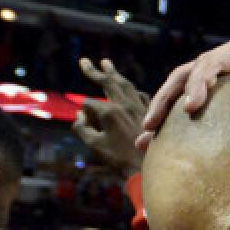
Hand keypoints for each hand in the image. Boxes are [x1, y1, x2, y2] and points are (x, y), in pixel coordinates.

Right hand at [73, 58, 147, 177]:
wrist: (146, 168)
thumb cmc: (119, 159)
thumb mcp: (94, 145)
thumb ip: (82, 128)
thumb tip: (79, 116)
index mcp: (110, 112)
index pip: (89, 103)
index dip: (83, 113)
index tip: (84, 123)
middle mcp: (125, 105)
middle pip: (107, 82)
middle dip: (94, 71)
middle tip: (84, 61)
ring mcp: (139, 107)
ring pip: (125, 84)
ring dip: (114, 73)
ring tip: (106, 63)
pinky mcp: (151, 112)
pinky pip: (140, 94)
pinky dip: (131, 89)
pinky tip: (128, 88)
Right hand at [137, 34, 229, 162]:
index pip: (217, 60)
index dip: (201, 81)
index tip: (191, 107)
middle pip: (190, 72)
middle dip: (168, 97)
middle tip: (152, 127)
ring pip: (185, 88)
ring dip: (163, 112)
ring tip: (145, 141)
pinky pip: (200, 108)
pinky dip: (179, 126)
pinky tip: (163, 150)